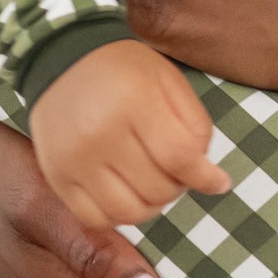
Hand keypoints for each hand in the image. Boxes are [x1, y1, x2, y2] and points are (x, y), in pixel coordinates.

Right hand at [27, 38, 231, 228]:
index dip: (206, 177)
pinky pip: (95, 218)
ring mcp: (74, 159)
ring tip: (152, 183)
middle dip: (178, 185)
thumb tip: (205, 174)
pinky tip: (126, 193)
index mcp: (134, 102)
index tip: (220, 183)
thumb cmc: (125, 70)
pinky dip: (118, 215)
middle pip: (157, 189)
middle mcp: (100, 134)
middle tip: (175, 170)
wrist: (62, 58)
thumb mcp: (169, 80)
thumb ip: (195, 124)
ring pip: (128, 212)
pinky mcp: (57, 175)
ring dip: (151, 205)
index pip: (179, 157)